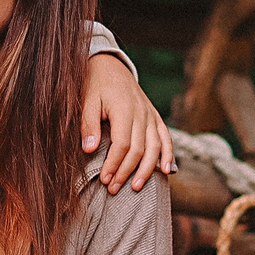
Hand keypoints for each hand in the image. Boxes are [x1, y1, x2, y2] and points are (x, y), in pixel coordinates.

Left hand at [82, 51, 173, 192]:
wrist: (109, 65)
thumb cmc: (95, 85)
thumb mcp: (86, 101)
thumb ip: (88, 124)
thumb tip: (88, 149)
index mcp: (124, 109)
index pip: (122, 144)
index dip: (114, 164)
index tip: (104, 179)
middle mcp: (141, 113)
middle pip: (139, 149)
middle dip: (126, 172)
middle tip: (113, 189)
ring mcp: (150, 115)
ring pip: (155, 147)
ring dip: (147, 169)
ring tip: (136, 187)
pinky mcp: (155, 116)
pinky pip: (166, 137)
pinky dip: (168, 154)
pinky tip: (167, 171)